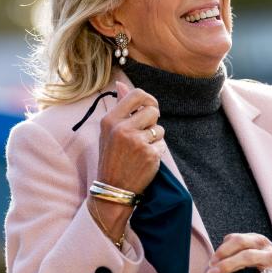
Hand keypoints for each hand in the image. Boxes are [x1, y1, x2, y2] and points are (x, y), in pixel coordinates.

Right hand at [96, 81, 165, 195]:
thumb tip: (121, 83)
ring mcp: (137, 142)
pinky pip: (162, 145)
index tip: (150, 108)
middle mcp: (122, 129)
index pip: (137, 94)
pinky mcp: (150, 155)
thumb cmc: (112, 157)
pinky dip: (157, 152)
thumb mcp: (109, 131)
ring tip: (141, 150)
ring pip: (159, 129)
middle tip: (145, 133)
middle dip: (153, 121)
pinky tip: (144, 161)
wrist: (112, 189)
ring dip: (155, 138)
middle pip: (153, 110)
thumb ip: (119, 108)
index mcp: (110, 120)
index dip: (148, 99)